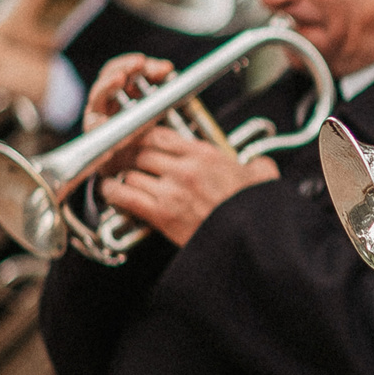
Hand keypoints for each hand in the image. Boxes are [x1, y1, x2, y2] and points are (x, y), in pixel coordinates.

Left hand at [96, 126, 278, 248]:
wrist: (251, 240)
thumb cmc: (255, 212)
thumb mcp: (262, 179)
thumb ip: (257, 166)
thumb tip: (258, 164)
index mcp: (206, 155)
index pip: (160, 134)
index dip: (143, 136)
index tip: (137, 140)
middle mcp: (185, 168)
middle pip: (140, 151)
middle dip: (128, 155)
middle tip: (121, 158)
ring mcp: (172, 191)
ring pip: (130, 172)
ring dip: (119, 174)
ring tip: (115, 176)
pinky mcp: (162, 214)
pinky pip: (125, 196)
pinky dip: (113, 192)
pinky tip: (111, 191)